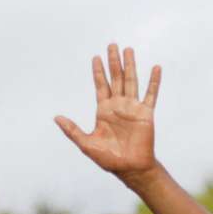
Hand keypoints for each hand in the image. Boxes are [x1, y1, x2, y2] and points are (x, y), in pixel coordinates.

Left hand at [55, 44, 161, 182]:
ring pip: (131, 81)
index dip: (98, 72)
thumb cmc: (109, 159)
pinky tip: (156, 68)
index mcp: (104, 111)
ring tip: (128, 50)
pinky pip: (151, 95)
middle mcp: (118, 106)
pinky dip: (154, 81)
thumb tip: (56, 118)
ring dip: (130, 65)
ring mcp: (133, 108)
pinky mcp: (146, 114)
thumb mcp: (86, 144)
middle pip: (116, 78)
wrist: (130, 168)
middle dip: (113, 62)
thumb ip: (72, 130)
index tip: (96, 57)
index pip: (100, 86)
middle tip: (112, 45)